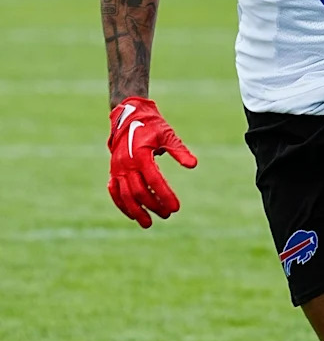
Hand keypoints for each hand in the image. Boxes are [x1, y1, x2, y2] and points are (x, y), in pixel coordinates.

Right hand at [107, 97, 196, 228]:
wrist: (129, 117)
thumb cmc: (152, 126)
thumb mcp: (168, 135)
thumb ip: (179, 151)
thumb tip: (193, 165)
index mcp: (141, 155)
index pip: (154, 181)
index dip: (165, 195)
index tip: (176, 208)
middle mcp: (127, 164)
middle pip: (140, 192)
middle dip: (154, 206)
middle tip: (167, 214)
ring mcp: (117, 169)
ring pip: (125, 196)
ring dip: (136, 211)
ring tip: (148, 223)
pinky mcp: (113, 172)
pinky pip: (115, 193)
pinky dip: (122, 205)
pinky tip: (133, 215)